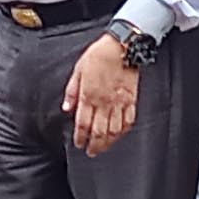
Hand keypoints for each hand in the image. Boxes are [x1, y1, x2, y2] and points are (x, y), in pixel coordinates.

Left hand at [65, 34, 140, 154]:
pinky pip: (128, 121)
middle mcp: (104, 103)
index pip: (83, 124)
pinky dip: (123, 131)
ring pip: (114, 130)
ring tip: (103, 148)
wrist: (122, 46)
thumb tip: (66, 108)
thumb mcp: (78, 70)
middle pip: (99, 132)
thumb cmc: (99, 55)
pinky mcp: (132, 100)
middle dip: (94, 145)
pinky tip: (119, 135)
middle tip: (90, 152)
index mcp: (89, 96)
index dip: (80, 137)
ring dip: (108, 143)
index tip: (79, 144)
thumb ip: (72, 91)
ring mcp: (120, 103)